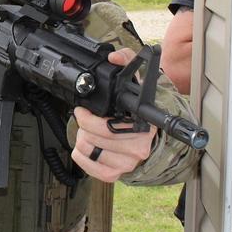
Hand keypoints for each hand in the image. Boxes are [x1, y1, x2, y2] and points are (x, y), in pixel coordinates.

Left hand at [70, 48, 157, 181]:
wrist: (149, 136)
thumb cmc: (139, 110)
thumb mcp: (136, 80)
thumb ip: (127, 60)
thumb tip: (115, 58)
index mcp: (144, 124)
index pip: (113, 126)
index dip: (92, 120)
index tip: (82, 112)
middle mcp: (139, 145)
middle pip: (97, 136)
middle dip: (84, 123)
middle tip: (84, 116)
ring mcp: (129, 161)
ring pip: (91, 149)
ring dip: (82, 138)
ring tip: (88, 130)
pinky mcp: (117, 173)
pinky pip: (90, 167)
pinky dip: (81, 155)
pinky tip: (85, 146)